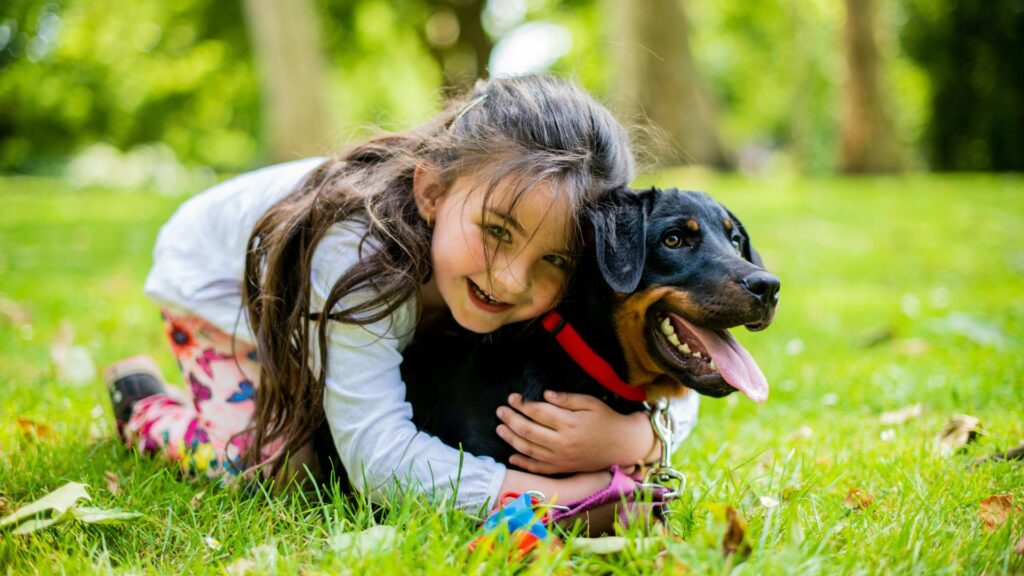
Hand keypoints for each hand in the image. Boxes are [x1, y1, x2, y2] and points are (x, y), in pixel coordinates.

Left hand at [495, 390, 658, 473]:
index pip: (538, 412)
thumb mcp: (590, 402)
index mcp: (569, 423)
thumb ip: (566, 399)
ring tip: (499, 429)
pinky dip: (524, 464)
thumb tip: (544, 394)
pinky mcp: (563, 468)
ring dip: (511, 439)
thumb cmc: (606, 420)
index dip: (522, 404)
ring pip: (529, 450)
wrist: (622, 445)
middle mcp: (562, 443)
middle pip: (528, 430)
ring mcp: (561, 458)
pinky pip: (539, 468)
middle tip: (500, 411)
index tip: (512, 397)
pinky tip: (512, 457)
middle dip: (511, 419)